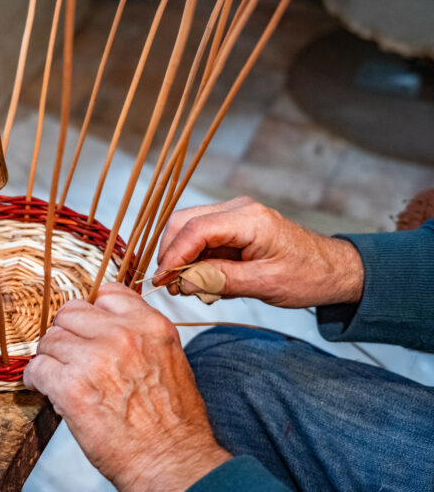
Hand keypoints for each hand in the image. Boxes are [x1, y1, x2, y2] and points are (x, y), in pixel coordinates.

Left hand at [24, 283, 229, 490]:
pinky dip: (36, 378)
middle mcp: (122, 335)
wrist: (172, 462)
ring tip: (56, 374)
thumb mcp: (170, 360)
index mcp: (150, 326)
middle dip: (68, 333)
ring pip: (51, 338)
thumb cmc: (174, 422)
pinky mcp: (71, 387)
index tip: (87, 326)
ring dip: (51, 357)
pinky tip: (44, 387)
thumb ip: (140, 337)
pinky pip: (38, 367)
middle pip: (72, 312)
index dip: (93, 311)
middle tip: (68, 353)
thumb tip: (107, 326)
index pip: (106, 293)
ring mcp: (95, 358)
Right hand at [155, 196, 363, 307]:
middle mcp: (237, 209)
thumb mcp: (264, 284)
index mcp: (248, 219)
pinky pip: (202, 238)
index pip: (195, 229)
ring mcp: (234, 215)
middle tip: (169, 285)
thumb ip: (221, 280)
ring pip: (189, 229)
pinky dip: (195, 259)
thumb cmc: (307, 275)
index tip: (161, 280)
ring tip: (187, 286)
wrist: (334, 270)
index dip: (173, 255)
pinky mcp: (233, 226)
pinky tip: (203, 280)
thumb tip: (183, 282)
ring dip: (181, 257)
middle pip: (184, 222)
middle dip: (171, 253)